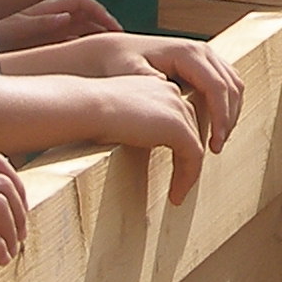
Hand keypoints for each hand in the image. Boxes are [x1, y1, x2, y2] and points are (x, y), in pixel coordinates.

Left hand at [0, 0, 122, 50]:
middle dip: (103, 30)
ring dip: (91, 43)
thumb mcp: (11, 28)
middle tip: (120, 46)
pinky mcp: (36, 47)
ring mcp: (42, 33)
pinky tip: (82, 69)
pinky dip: (75, 54)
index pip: (82, 4)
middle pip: (83, 20)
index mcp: (44, 9)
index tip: (115, 30)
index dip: (101, 14)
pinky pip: (62, 49)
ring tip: (107, 59)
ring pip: (74, 35)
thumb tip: (66, 18)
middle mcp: (46, 19)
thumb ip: (38, 23)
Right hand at [90, 78, 210, 205]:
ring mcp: (177, 108)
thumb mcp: (114, 113)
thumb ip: (129, 121)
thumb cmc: (87, 112)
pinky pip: (194, 157)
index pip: (175, 113)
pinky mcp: (179, 128)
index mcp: (155, 85)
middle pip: (191, 127)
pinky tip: (175, 197)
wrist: (86, 106)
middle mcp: (171, 92)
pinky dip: (187, 177)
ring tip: (176, 195)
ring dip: (189, 172)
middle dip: (188, 155)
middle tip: (179, 181)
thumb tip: (129, 141)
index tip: (169, 161)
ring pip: (195, 144)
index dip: (176, 139)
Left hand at [132, 34, 244, 153]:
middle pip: (232, 86)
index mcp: (187, 53)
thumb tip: (172, 94)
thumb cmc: (120, 62)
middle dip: (228, 119)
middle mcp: (202, 50)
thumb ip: (150, 82)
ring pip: (234, 85)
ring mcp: (206, 55)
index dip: (221, 117)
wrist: (116, 50)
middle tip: (216, 147)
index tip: (214, 144)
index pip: (217, 87)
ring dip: (230, 113)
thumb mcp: (129, 72)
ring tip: (217, 140)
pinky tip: (215, 125)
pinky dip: (226, 106)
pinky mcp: (205, 64)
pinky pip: (227, 84)